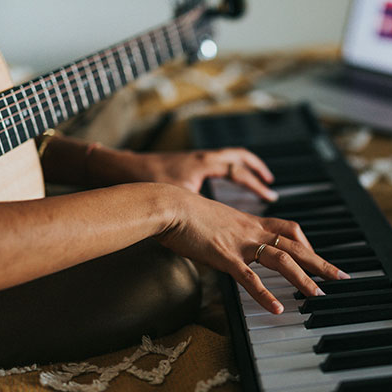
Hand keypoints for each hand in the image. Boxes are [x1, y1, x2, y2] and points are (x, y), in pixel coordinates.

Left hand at [92, 147, 277, 200]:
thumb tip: (213, 235)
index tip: (268, 194)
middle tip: (268, 180)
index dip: (255, 184)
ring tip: (252, 178)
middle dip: (255, 168)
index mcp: (204, 164)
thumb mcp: (179, 200)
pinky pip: (213, 162)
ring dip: (241, 166)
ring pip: (225, 156)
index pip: (238, 171)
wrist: (123, 170)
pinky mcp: (184, 164)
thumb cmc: (147, 181)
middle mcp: (201, 158)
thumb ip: (200, 215)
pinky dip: (224, 170)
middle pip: (238, 156)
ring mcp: (193, 159)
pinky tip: (222, 183)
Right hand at [156, 186, 348, 313]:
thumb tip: (222, 240)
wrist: (169, 204)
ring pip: (281, 260)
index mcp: (249, 222)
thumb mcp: (212, 219)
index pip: (289, 229)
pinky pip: (250, 278)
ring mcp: (240, 243)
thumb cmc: (184, 211)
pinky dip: (265, 294)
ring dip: (303, 279)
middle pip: (295, 245)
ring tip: (319, 295)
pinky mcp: (224, 256)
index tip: (316, 256)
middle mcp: (251, 231)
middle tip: (340, 276)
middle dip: (320, 262)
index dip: (306, 243)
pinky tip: (277, 308)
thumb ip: (224, 230)